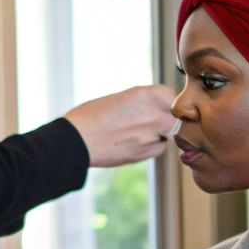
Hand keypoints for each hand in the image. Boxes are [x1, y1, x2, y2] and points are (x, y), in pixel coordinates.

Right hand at [62, 84, 176, 167]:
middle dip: (164, 117)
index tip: (156, 105)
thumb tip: (159, 108)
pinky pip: (158, 148)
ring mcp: (153, 135)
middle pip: (173, 115)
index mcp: (146, 95)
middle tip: (145, 120)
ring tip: (132, 132)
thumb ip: (143, 102)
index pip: (170, 95)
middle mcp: (154, 114)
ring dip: (158, 132)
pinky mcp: (147, 153)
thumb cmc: (90, 116)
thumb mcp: (119, 98)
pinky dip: (149, 146)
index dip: (163, 101)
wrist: (75, 141)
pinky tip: (129, 143)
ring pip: (168, 132)